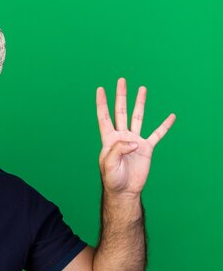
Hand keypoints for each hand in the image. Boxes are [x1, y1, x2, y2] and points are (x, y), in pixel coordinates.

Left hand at [96, 78, 174, 197]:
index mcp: (109, 139)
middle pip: (121, 111)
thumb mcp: (109, 163)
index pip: (104, 117)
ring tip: (142, 89)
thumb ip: (118, 149)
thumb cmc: (112, 178)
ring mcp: (134, 140)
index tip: (100, 89)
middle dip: (121, 96)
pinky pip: (157, 134)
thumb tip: (134, 141)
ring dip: (140, 103)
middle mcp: (121, 136)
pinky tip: (171, 116)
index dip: (102, 104)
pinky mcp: (146, 148)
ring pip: (137, 117)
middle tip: (121, 80)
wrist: (124, 190)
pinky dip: (164, 125)